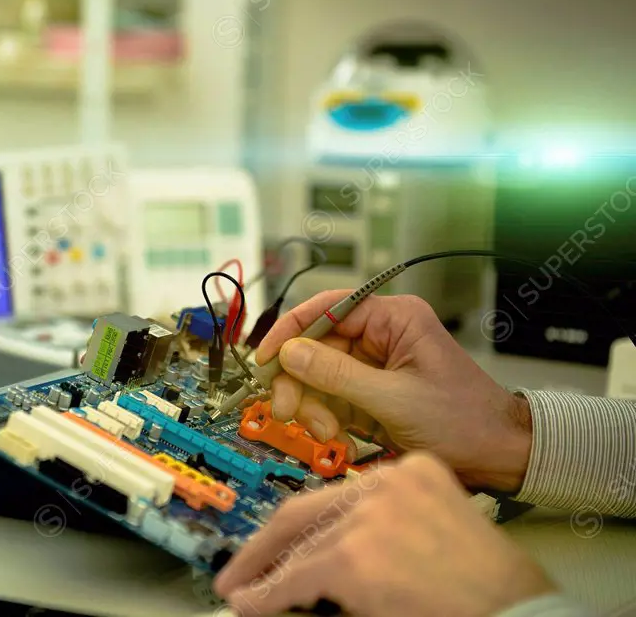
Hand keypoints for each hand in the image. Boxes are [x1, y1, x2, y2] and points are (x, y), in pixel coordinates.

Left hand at [213, 453, 555, 616]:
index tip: (275, 541)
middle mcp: (387, 485)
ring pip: (300, 547)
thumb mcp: (432, 535)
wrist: (522, 612)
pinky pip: (298, 578)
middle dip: (265, 545)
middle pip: (304, 511)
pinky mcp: (355, 557)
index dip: (295, 523)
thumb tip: (324, 553)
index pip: (334, 494)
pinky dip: (269, 595)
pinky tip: (253, 603)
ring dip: (268, 576)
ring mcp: (369, 518)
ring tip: (246, 594)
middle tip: (240, 569)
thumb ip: (382, 530)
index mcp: (410, 474)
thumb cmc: (490, 588)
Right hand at [256, 291, 531, 491]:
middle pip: (316, 345)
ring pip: (318, 374)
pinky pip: (331, 396)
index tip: (265, 358)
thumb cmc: (463, 422)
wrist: (499, 457)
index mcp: (394, 319)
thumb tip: (289, 353)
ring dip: (311, 404)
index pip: (327, 308)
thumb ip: (337, 374)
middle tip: (286, 410)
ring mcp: (374, 365)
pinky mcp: (371, 392)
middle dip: (298, 379)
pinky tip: (335, 435)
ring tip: (324, 431)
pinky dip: (324, 416)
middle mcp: (381, 335)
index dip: (291, 331)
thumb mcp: (393, 399)